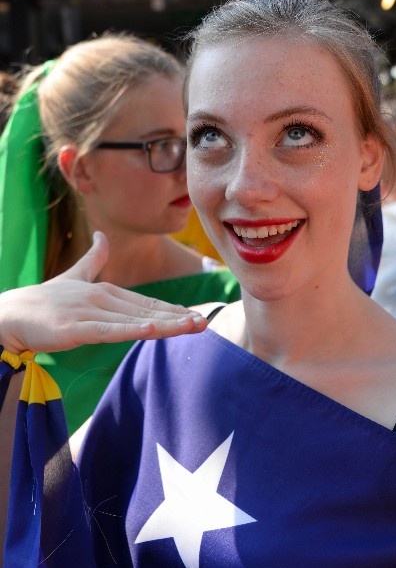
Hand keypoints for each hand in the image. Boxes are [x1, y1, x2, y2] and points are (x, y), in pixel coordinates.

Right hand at [0, 232, 207, 354]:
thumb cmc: (45, 299)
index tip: (195, 314)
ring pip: (134, 320)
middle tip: (204, 321)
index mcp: (106, 291)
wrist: (11, 312)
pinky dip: (130, 330)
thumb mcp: (74, 277)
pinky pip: (107, 330)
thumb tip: (102, 235)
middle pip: (146, 310)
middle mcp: (102, 298)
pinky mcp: (75, 328)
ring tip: (191, 326)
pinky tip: (151, 331)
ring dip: (165, 324)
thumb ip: (93, 259)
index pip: (146, 303)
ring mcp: (89, 312)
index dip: (172, 309)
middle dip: (177, 317)